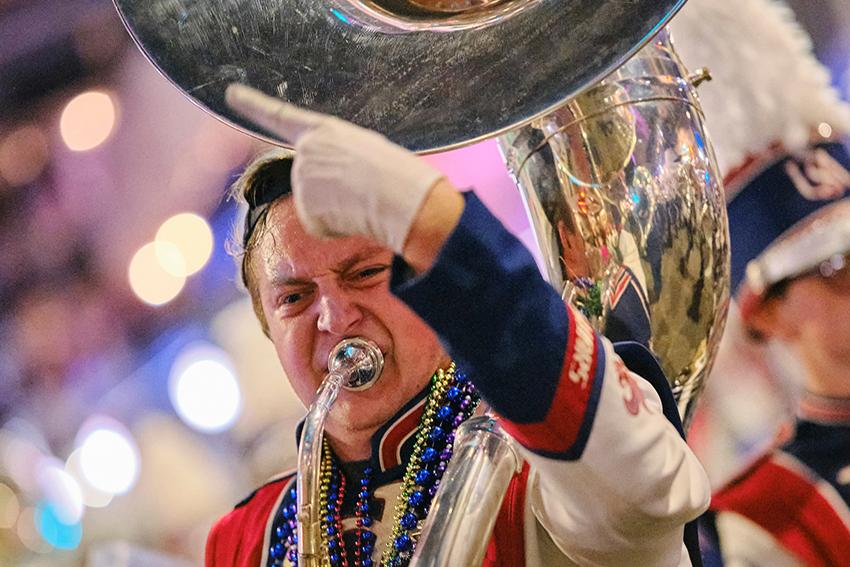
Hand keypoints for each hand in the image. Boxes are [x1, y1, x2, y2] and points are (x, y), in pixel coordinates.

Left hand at [225, 84, 445, 253]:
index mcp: (324, 130)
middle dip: (333, 191)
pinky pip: (321, 226)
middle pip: (310, 179)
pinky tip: (353, 217)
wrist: (397, 194)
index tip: (231, 94)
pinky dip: (337, 227)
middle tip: (362, 190)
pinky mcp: (305, 209)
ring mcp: (302, 180)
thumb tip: (328, 197)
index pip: (279, 115)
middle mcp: (305, 152)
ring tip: (362, 201)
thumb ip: (336, 161)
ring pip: (317, 205)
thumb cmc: (394, 172)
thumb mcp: (364, 151)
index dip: (253, 104)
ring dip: (339, 210)